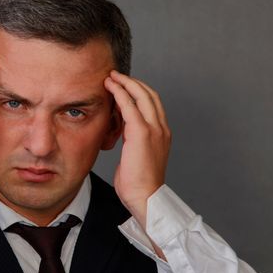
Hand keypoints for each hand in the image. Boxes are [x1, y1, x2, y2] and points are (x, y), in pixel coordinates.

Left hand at [104, 71, 170, 229]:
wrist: (145, 197)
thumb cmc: (139, 183)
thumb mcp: (138, 156)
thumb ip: (134, 141)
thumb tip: (123, 132)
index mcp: (162, 134)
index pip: (153, 104)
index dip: (139, 91)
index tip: (124, 86)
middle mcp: (161, 128)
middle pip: (150, 94)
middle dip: (132, 81)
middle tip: (116, 75)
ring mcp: (154, 129)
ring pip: (141, 95)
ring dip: (125, 82)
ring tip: (111, 76)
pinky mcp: (141, 132)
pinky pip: (129, 105)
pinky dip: (120, 92)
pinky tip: (110, 86)